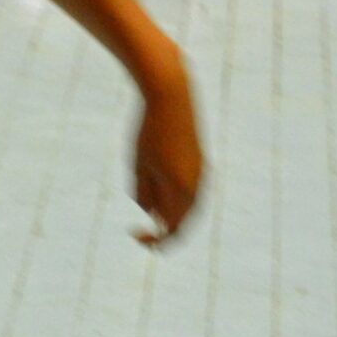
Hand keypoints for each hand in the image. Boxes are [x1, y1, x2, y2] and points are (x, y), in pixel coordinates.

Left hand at [131, 55, 203, 245]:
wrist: (171, 96)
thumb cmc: (149, 130)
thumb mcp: (139, 166)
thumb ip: (144, 194)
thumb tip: (152, 215)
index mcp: (181, 190)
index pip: (172, 231)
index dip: (154, 240)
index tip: (134, 233)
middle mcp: (197, 185)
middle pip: (183, 222)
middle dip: (163, 230)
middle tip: (141, 231)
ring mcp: (202, 173)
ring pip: (188, 208)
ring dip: (170, 214)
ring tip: (148, 209)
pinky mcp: (200, 162)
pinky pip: (191, 192)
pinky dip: (176, 200)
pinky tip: (157, 190)